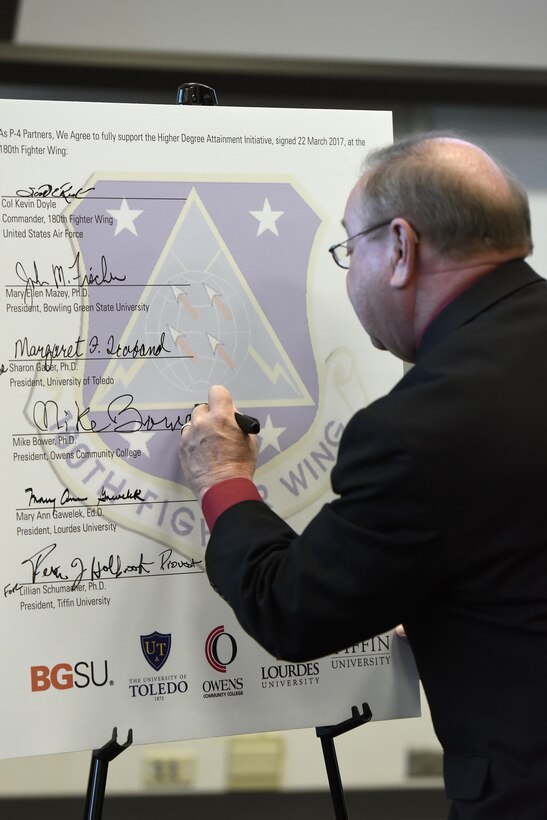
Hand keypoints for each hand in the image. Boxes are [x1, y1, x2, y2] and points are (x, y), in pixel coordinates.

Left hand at [179, 385, 257, 499]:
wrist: (223, 488)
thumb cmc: (240, 465)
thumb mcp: (249, 439)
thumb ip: (238, 422)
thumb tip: (231, 415)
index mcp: (221, 417)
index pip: (217, 391)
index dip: (221, 398)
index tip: (223, 406)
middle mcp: (202, 422)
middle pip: (202, 407)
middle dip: (210, 415)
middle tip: (217, 429)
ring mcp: (189, 435)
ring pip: (192, 423)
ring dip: (199, 429)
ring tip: (208, 444)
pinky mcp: (181, 448)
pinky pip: (186, 437)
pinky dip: (193, 441)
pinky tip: (202, 453)